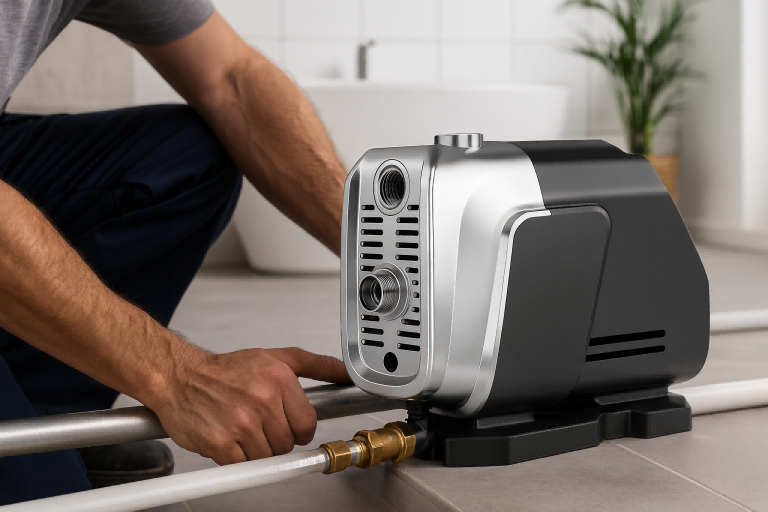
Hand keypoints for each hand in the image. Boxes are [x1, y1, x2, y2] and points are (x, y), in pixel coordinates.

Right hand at [152, 346, 350, 464]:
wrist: (181, 377)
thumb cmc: (227, 370)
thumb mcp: (276, 358)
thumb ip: (317, 365)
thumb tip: (346, 372)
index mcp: (279, 379)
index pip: (308, 424)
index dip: (297, 428)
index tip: (285, 422)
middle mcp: (261, 399)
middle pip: (287, 443)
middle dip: (275, 437)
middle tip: (257, 421)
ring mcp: (240, 422)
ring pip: (267, 457)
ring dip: (256, 449)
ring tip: (242, 427)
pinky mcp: (220, 443)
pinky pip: (243, 465)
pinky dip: (237, 457)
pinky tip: (229, 437)